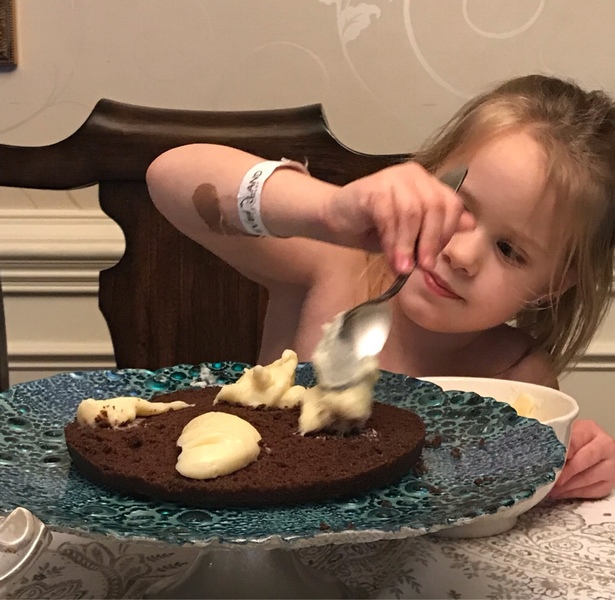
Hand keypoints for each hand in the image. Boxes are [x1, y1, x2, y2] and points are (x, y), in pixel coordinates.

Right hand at [325, 161, 474, 273]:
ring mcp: (392, 178)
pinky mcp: (372, 188)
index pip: (451, 204)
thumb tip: (470, 225)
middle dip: (431, 240)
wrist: (336, 218)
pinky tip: (391, 258)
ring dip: (409, 245)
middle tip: (424, 266)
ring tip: (404, 268)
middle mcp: (413, 175)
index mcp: (427, 183)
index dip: (447, 233)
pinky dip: (392, 241)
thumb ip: (436, 227)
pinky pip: (389, 215)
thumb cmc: (374, 226)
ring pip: (412, 212)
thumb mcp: (411, 232)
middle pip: (434, 207)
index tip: (435, 258)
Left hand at [548, 419, 614, 499]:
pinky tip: (559, 493)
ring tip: (549, 489)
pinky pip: (590, 491)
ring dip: (566, 486)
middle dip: (565, 471)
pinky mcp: (609, 483)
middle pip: (584, 459)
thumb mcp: (564, 434)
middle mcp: (605, 446)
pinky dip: (572, 493)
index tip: (549, 460)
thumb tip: (537, 455)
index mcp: (591, 429)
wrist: (590, 448)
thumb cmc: (571, 439)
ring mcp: (611, 466)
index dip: (562, 452)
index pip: (575, 440)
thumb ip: (555, 440)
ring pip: (588, 478)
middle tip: (549, 479)